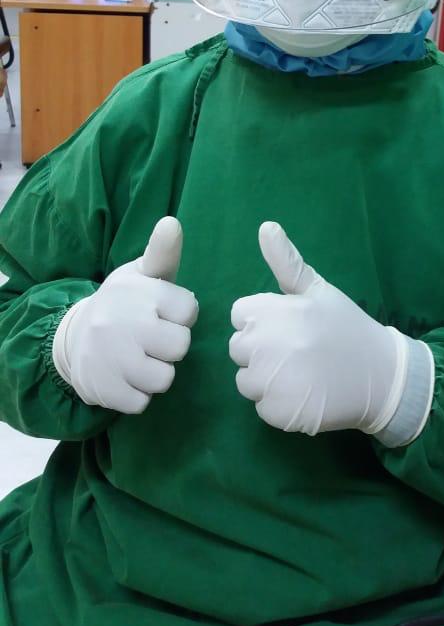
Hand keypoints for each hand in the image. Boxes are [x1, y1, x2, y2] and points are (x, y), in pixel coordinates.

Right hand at [52, 217, 197, 413]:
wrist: (72, 338)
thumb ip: (162, 252)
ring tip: (139, 358)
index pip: (189, 310)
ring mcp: (111, 357)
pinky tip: (125, 377)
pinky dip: (137, 394)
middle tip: (151, 339)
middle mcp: (122, 322)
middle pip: (181, 346)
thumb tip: (172, 222)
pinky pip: (142, 402)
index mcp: (137, 291)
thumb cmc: (123, 304)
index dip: (180, 315)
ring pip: (165, 378)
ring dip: (156, 373)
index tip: (161, 313)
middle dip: (171, 346)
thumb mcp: (140, 275)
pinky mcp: (103, 389)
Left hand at [229, 222, 432, 442]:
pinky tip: (305, 395)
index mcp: (274, 311)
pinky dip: (279, 405)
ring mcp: (272, 382)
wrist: (383, 375)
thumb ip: (287, 262)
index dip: (263, 321)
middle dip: (261, 350)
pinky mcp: (279, 413)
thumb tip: (265, 226)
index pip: (240, 315)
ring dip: (267, 380)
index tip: (290, 327)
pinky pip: (261, 408)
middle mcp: (267, 345)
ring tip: (302, 374)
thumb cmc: (347, 327)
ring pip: (246, 380)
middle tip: (298, 352)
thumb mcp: (319, 290)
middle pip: (238, 348)